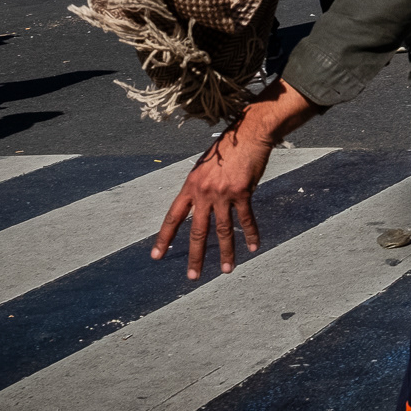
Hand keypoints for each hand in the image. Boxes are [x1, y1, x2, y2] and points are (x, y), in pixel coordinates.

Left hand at [153, 80, 316, 278]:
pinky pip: (246, 219)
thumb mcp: (204, 166)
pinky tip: (253, 247)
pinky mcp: (242, 192)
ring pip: (223, 230)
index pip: (173, 217)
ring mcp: (223, 193)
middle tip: (193, 276)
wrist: (247, 133)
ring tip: (226, 271)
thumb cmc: (226, 149)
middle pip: (197, 231)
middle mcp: (204, 192)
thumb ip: (200, 187)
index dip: (164, 238)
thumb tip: (200, 204)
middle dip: (196, 256)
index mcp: (190, 186)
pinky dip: (251, 234)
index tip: (157, 256)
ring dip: (226, 253)